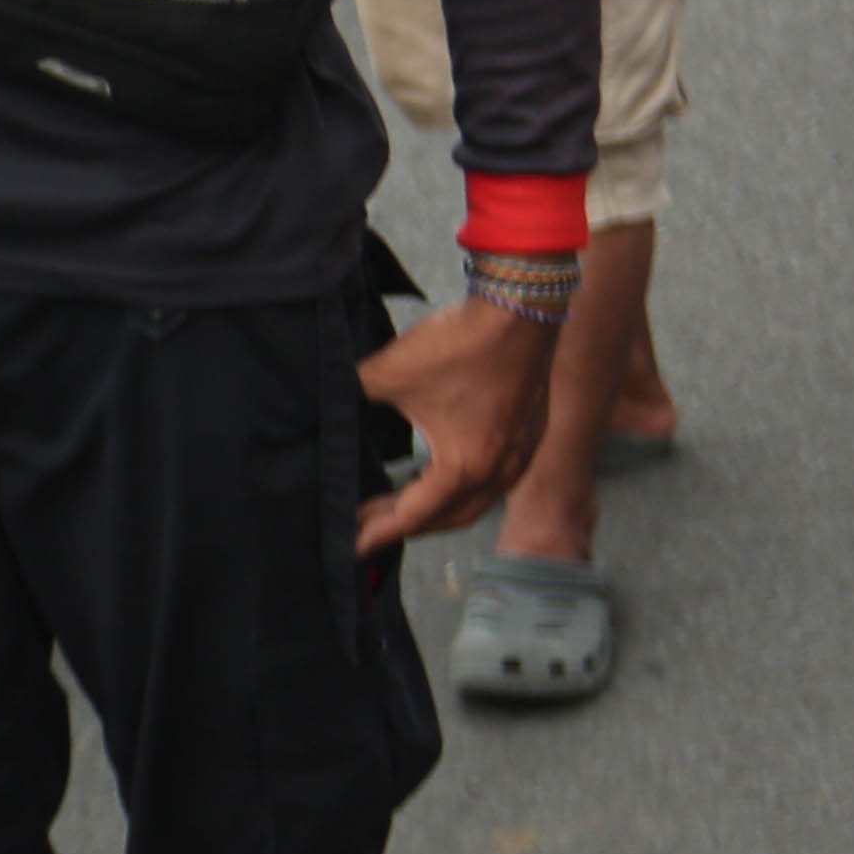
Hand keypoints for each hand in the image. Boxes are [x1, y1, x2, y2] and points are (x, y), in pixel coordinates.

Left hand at [352, 294, 555, 557]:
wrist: (519, 308)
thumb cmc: (458, 343)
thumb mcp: (388, 375)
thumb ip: (351, 398)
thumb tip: (323, 408)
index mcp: (463, 468)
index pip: (412, 516)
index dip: (378, 531)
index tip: (352, 546)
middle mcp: (498, 472)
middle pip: (446, 519)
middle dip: (405, 526)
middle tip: (369, 525)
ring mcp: (520, 456)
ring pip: (475, 502)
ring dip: (437, 510)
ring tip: (401, 506)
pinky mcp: (530, 436)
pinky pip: (496, 479)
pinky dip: (465, 488)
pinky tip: (445, 476)